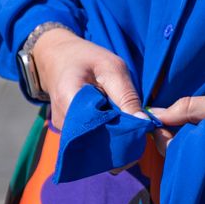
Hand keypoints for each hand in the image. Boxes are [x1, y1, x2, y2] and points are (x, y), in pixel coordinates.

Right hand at [31, 30, 175, 168]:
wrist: (60, 58)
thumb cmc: (87, 59)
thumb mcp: (112, 68)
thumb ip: (127, 96)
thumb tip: (144, 123)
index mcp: (69, 101)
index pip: (98, 130)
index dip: (122, 133)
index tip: (139, 126)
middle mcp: (63, 122)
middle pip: (97, 143)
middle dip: (121, 139)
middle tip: (136, 123)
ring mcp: (64, 131)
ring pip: (96, 145)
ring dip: (114, 137)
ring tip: (122, 118)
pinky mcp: (69, 134)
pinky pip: (92, 142)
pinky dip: (106, 135)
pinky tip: (113, 121)